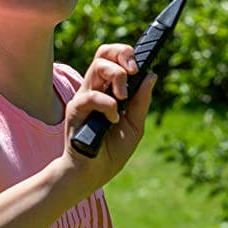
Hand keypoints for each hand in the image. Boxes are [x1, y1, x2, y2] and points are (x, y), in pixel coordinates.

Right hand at [63, 44, 155, 186]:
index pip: (113, 57)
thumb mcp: (134, 125)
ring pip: (97, 66)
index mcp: (108, 88)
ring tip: (123, 98)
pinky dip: (108, 105)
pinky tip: (113, 119)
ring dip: (116, 76)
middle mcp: (95, 87)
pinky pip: (91, 96)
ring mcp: (84, 97)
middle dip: (122, 54)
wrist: (91, 175)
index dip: (126, 52)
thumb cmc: (111, 151)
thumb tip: (152, 75)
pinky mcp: (75, 110)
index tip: (140, 62)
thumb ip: (141, 101)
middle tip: (133, 71)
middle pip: (104, 52)